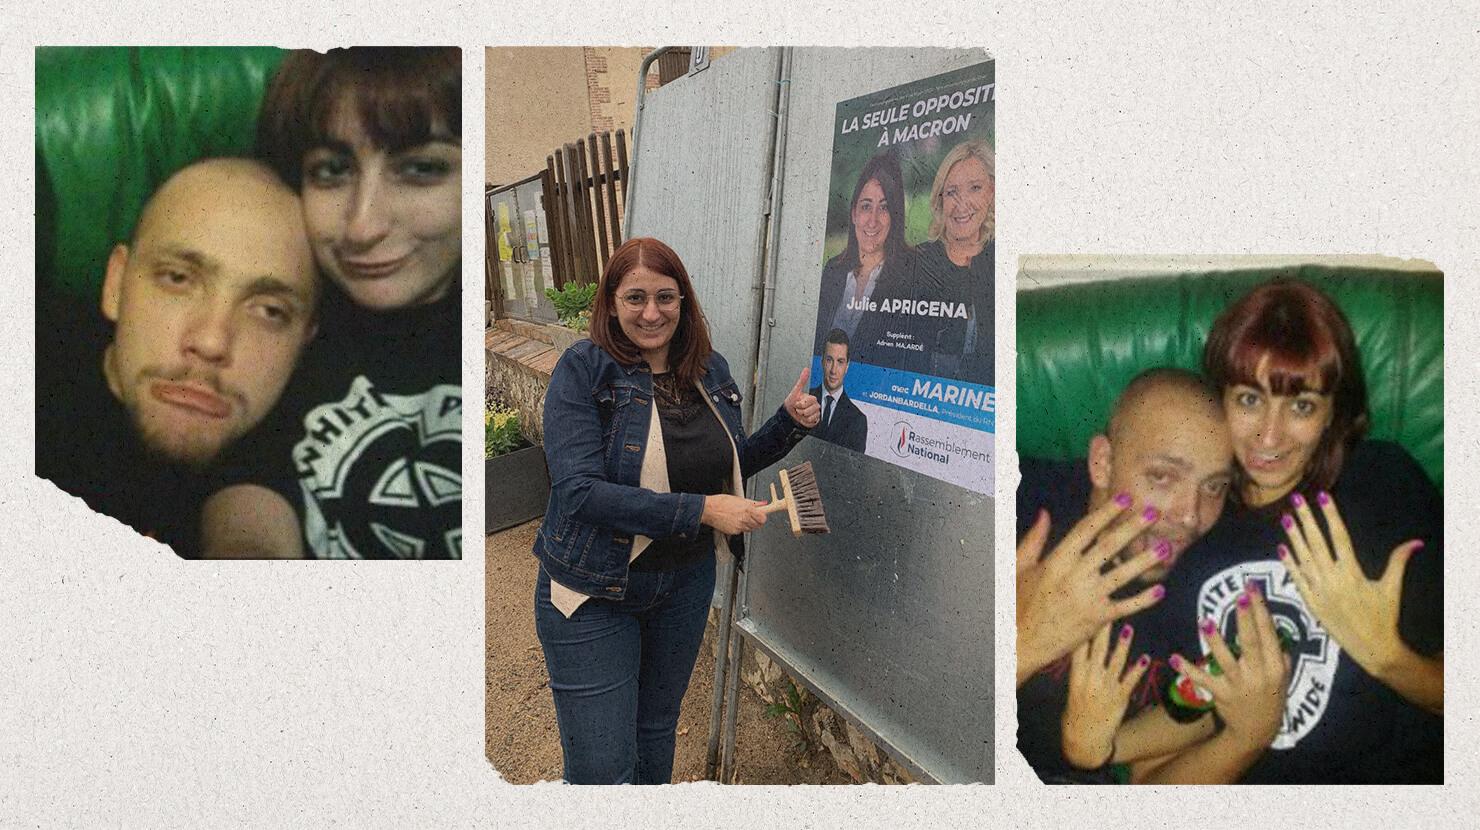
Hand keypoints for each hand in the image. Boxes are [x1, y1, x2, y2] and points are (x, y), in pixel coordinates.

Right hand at [701, 494, 768, 534]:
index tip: (762, 515)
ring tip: (741, 517)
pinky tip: (734, 521)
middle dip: (756, 521)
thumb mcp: (739, 499)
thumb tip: (761, 504)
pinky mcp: (734, 532)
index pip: (763, 518)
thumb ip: (752, 503)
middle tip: (752, 516)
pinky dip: (740, 527)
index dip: (763, 517)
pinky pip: (741, 531)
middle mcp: (744, 519)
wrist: (710, 510)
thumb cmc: (721, 502)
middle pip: (758, 525)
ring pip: (750, 528)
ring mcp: (739, 526)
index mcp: (747, 509)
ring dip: (748, 524)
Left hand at [783, 368, 819, 427]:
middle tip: (798, 409)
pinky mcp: (815, 420)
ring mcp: (816, 413)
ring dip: (803, 416)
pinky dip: (805, 421)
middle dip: (801, 410)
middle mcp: (815, 405)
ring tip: (800, 414)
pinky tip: (803, 418)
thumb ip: (802, 380)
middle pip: (810, 409)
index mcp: (811, 398)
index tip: (797, 403)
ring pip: (811, 416)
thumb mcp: (795, 391)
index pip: (809, 401)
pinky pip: (812, 421)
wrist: (789, 415)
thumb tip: (806, 369)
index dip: (800, 403)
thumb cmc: (792, 403)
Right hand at [1015, 498, 1169, 684]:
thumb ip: (1034, 538)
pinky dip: (1144, 599)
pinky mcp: (1097, 619)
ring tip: (1166, 547)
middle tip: (1155, 513)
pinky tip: (1160, 590)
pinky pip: (1126, 606)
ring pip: (1124, 574)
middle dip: (1135, 527)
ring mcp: (1088, 597)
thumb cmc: (1016, 602)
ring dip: (1147, 560)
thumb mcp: (1018, 566)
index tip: (1125, 499)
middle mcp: (1076, 575)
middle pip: (1110, 545)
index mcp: (1057, 559)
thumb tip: (1045, 513)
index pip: (1087, 529)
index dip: (1108, 512)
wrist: (1019, 641)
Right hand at [1062, 622, 1149, 768]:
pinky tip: (1145, 658)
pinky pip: (1131, 680)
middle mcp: (1091, 678)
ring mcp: (1106, 687)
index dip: (1087, 629)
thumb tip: (1087, 645)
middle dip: (1105, 630)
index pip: (1081, 647)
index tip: (1091, 612)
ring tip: (1129, 628)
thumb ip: (1081, 668)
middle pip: (1099, 649)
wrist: (1085, 737)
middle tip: (1110, 611)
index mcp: (1076, 674)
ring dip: (1124, 645)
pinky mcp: (1120, 697)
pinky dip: (1138, 669)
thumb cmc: (1076, 709)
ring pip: (1116, 661)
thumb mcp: (1073, 686)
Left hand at [1170, 582, 1290, 751]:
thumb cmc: (1270, 697)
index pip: (1268, 633)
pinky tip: (1174, 658)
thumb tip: (1274, 627)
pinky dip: (1188, 670)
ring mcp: (1238, 685)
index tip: (1252, 588)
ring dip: (1215, 641)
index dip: (1260, 610)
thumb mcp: (1282, 677)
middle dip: (1245, 618)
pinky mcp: (1220, 694)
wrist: (1257, 731)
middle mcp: (1258, 674)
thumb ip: (1280, 654)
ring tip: (1205, 621)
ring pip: (1225, 659)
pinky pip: (1202, 679)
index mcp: (1275, 666)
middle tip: (1239, 595)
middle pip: (1250, 642)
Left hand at [1279, 490, 1422, 675]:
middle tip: (1296, 499)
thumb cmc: (1384, 616)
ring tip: (1284, 517)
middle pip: (1316, 543)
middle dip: (1306, 519)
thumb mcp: (1392, 588)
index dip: (1330, 515)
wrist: (1372, 649)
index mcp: (1352, 573)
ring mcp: (1319, 591)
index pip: (1339, 537)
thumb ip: (1399, 562)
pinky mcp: (1310, 603)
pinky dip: (1289, 564)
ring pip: (1303, 559)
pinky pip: (1297, 580)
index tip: (1322, 497)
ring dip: (1293, 537)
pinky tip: (1282, 548)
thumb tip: (1416, 542)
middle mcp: (1333, 579)